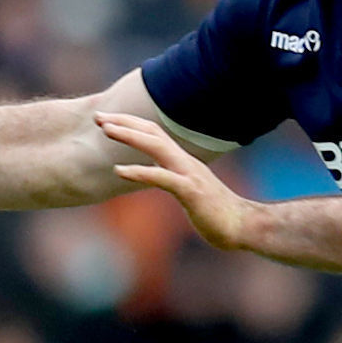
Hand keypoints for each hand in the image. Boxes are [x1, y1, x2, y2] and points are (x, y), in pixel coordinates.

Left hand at [97, 111, 263, 253]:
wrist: (243, 226)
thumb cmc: (214, 211)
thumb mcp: (187, 188)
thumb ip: (171, 175)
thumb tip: (154, 170)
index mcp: (182, 160)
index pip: (154, 133)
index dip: (130, 123)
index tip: (106, 118)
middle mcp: (185, 161)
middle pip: (152, 132)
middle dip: (124, 121)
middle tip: (98, 116)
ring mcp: (189, 174)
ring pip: (156, 147)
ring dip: (129, 136)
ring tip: (105, 130)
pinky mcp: (191, 192)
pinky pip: (162, 178)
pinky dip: (140, 171)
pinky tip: (118, 170)